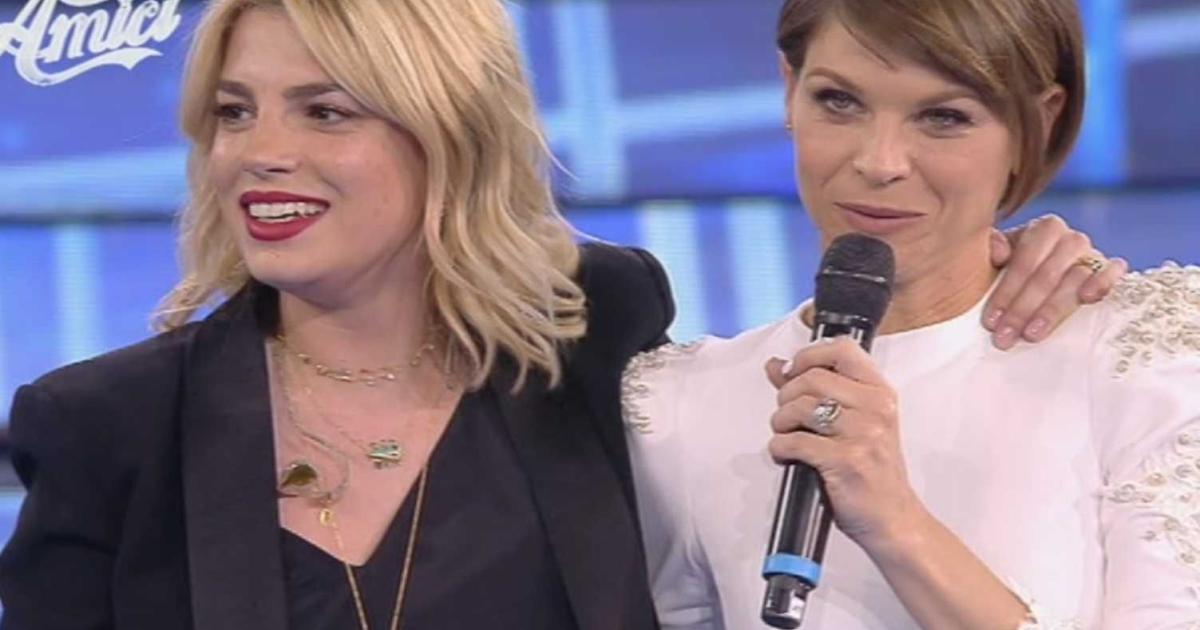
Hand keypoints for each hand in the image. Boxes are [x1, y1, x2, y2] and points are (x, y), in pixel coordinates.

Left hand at [764, 338, 927, 548]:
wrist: (895, 519)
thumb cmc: (872, 470)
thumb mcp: (854, 423)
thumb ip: (815, 390)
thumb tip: (775, 365)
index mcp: (880, 393)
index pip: (842, 350)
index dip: (807, 356)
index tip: (791, 372)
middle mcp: (876, 408)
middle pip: (812, 378)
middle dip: (786, 396)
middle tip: (786, 416)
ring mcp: (863, 434)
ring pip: (800, 407)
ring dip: (780, 421)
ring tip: (785, 434)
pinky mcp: (846, 461)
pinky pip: (795, 441)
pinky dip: (779, 447)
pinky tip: (785, 455)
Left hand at [985, 214, 1126, 349]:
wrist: (1034, 282)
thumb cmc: (1008, 271)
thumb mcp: (993, 258)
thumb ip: (991, 248)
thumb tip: (1000, 253)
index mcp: (1041, 230)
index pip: (1025, 260)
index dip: (1007, 291)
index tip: (991, 321)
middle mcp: (1070, 239)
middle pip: (1048, 274)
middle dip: (1023, 308)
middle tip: (1006, 336)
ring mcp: (1092, 255)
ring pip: (1076, 279)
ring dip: (1052, 310)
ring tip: (1031, 335)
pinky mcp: (1109, 272)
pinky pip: (1112, 273)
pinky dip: (1102, 282)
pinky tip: (1088, 299)